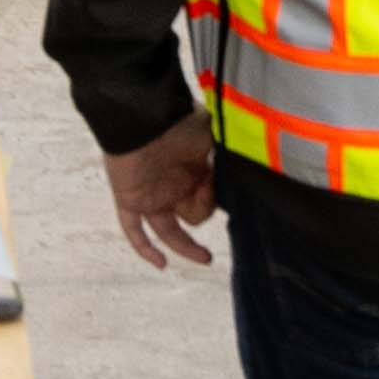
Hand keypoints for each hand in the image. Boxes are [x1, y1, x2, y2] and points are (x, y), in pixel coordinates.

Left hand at [104, 127, 221, 274]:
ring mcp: (150, 194)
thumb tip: (249, 161)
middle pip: (192, 217)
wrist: (140, 114)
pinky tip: (161, 264)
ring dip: (186, 248)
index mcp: (190, 171)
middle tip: (206, 192)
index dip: (211, 197)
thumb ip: (226, 151)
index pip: (207, 200)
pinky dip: (144, 248)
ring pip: (168, 231)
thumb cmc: (176, 119)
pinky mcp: (129, 198)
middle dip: (203, 210)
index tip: (211, 179)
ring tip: (205, 258)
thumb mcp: (209, 134)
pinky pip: (133, 230)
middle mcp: (172, 186)